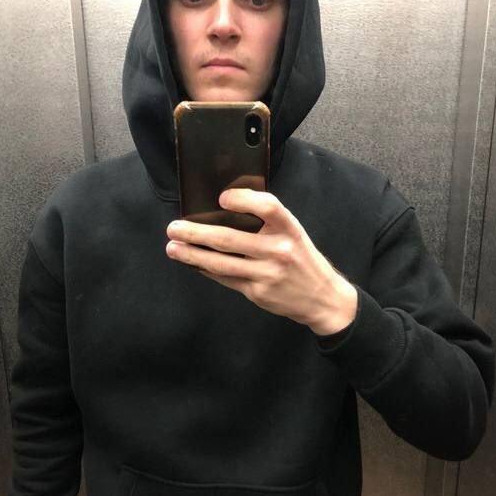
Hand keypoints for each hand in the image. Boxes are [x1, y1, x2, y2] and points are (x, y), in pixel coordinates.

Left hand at [165, 188, 357, 335]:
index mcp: (289, 229)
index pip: (268, 206)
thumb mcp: (293, 233)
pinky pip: (225, 279)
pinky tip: (192, 263)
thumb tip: (224, 208)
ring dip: (192, 255)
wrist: (323, 298)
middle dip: (195, 233)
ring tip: (173, 248)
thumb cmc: (302, 259)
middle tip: (174, 228)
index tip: (221, 198)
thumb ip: (268, 222)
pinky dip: (206, 270)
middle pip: (229, 239)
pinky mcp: (258, 292)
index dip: (242, 199)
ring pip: (221, 263)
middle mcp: (279, 250)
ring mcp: (267, 274)